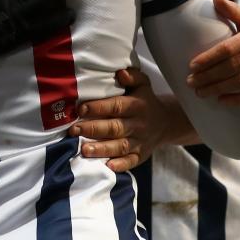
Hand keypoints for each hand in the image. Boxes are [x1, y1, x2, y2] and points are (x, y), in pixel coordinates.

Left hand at [70, 68, 188, 172]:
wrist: (165, 123)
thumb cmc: (145, 101)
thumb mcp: (143, 85)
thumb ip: (133, 76)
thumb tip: (120, 73)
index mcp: (138, 106)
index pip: (117, 106)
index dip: (99, 108)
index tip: (81, 109)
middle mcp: (139, 124)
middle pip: (115, 128)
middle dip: (93, 129)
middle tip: (74, 130)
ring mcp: (140, 142)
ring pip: (120, 147)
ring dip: (102, 149)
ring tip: (84, 150)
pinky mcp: (141, 155)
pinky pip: (131, 162)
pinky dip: (120, 165)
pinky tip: (107, 166)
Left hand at [186, 0, 239, 104]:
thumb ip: (232, 10)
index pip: (228, 48)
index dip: (209, 58)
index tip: (192, 66)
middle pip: (233, 66)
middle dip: (209, 76)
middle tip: (191, 82)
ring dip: (219, 89)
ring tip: (201, 92)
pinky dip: (238, 99)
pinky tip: (222, 100)